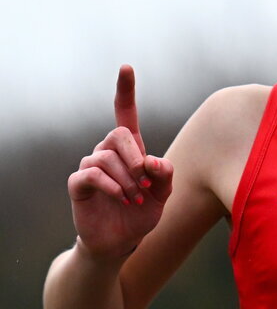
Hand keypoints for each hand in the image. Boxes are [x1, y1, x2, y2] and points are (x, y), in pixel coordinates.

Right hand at [68, 66, 173, 259]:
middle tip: (145, 181)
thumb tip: (152, 161)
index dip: (125, 91)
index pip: (124, 113)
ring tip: (135, 199)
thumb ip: (165, 176)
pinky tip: (122, 198)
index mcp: (130, 150)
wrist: (121, 241)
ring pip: (106, 157)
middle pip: (118, 134)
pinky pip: (92, 174)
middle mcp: (107, 152)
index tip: (126, 67)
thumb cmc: (142, 214)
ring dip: (127, 179)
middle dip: (135, 156)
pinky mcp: (79, 184)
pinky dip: (111, 185)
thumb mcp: (163, 195)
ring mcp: (91, 166)